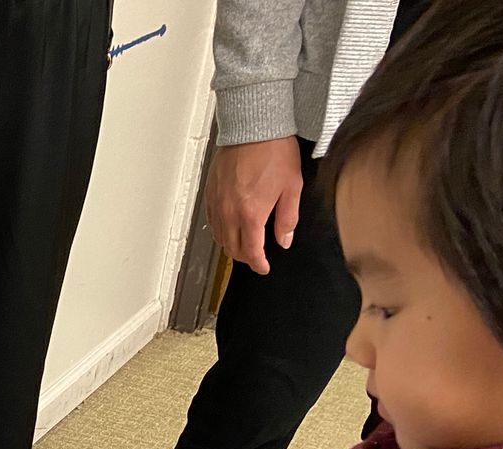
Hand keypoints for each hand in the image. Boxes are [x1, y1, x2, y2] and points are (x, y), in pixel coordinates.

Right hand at [208, 137, 301, 275]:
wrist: (254, 127)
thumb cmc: (274, 152)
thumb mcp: (292, 187)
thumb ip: (287, 219)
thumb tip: (283, 240)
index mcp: (251, 214)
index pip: (251, 251)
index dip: (258, 264)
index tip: (264, 267)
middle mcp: (230, 213)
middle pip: (232, 248)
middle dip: (245, 257)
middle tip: (256, 255)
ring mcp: (217, 203)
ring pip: (219, 237)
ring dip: (231, 245)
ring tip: (243, 243)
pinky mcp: (210, 193)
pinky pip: (212, 221)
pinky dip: (220, 230)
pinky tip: (229, 226)